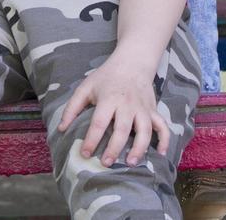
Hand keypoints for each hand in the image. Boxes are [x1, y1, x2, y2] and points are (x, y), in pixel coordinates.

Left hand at [56, 53, 167, 167]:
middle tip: (105, 163)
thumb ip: (72, 107)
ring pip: (145, 130)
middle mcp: (127, 104)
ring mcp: (143, 108)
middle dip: (114, 148)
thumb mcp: (86, 87)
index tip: (84, 153)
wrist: (132, 62)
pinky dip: (164, 140)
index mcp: (109, 98)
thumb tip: (61, 129)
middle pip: (122, 129)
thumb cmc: (106, 77)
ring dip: (139, 148)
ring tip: (130, 163)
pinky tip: (161, 153)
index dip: (91, 139)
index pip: (99, 122)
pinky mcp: (153, 110)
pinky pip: (163, 126)